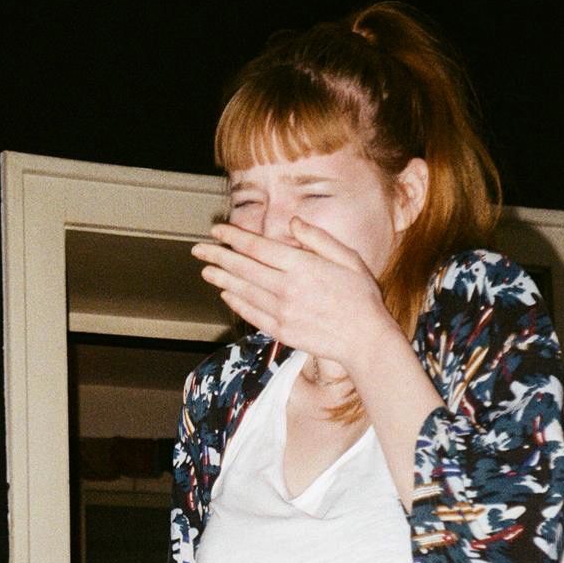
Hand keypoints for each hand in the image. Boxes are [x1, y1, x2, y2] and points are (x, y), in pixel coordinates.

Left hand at [193, 218, 392, 367]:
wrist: (365, 339)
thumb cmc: (361, 296)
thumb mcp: (347, 257)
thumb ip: (318, 239)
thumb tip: (293, 224)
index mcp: (302, 265)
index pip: (257, 247)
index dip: (234, 237)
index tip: (217, 230)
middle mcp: (286, 288)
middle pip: (243, 268)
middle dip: (218, 256)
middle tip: (199, 249)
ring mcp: (281, 311)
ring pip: (243, 291)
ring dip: (221, 279)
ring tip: (206, 270)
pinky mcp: (281, 331)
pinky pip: (251, 314)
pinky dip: (236, 303)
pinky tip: (226, 294)